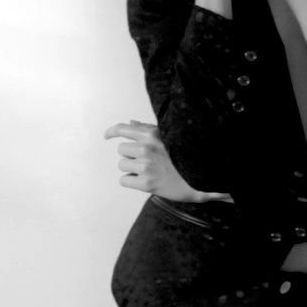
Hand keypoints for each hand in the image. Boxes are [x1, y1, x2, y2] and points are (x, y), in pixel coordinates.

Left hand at [104, 119, 234, 202]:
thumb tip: (130, 123)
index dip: (112, 132)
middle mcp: (147, 148)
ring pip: (122, 165)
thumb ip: (148, 129)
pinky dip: (132, 181)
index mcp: (151, 134)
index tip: (107, 136)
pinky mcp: (146, 184)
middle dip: (130, 155)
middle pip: (121, 150)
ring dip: (131, 168)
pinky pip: (124, 180)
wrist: (199, 179)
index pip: (123, 129)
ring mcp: (146, 166)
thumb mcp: (168, 137)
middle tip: (146, 161)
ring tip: (149, 171)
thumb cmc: (183, 156)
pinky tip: (146, 180)